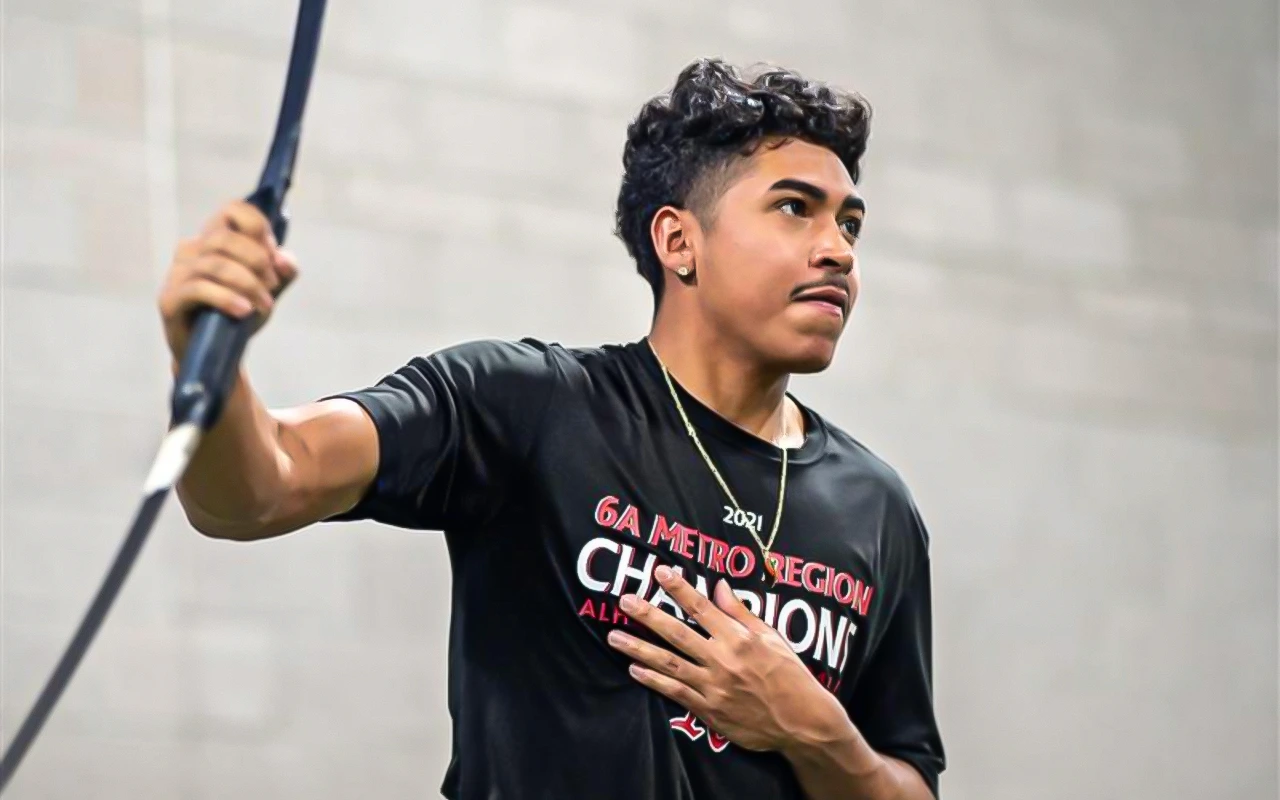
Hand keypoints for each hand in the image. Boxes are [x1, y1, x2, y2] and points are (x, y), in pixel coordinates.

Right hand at [158, 200, 299, 361]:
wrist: (218, 354)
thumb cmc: (241, 313)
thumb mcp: (269, 290)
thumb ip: (283, 271)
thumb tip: (283, 259)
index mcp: (214, 238)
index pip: (232, 209)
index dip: (257, 226)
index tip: (272, 254)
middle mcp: (191, 249)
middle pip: (225, 238)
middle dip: (257, 261)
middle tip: (273, 286)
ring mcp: (177, 273)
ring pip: (215, 264)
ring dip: (248, 284)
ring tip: (264, 305)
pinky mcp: (169, 299)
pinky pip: (199, 288)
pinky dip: (227, 298)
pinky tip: (244, 311)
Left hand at [609, 566, 849, 753]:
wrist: (802, 721)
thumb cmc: (790, 675)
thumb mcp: (772, 637)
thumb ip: (741, 613)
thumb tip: (719, 586)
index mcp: (739, 639)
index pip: (702, 608)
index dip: (679, 588)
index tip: (659, 572)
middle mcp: (722, 660)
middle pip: (677, 633)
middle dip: (648, 615)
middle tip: (624, 601)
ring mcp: (713, 687)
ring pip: (669, 663)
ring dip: (639, 649)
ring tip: (614, 637)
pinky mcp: (709, 710)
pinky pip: (675, 692)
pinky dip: (653, 681)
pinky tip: (634, 670)